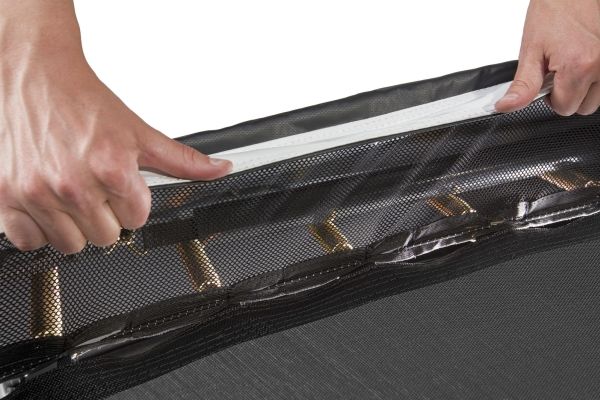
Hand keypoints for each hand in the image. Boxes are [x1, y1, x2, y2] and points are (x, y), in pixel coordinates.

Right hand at [0, 1, 231, 253]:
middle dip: (105, 214)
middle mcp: (73, 184)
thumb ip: (182, 159)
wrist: (37, 75)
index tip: (120, 186)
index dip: (131, 202)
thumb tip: (220, 170)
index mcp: (112, 169)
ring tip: (70, 192)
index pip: (137, 219)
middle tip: (95, 187)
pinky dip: (37, 227)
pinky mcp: (5, 197)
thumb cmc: (84, 102)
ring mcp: (36, 193)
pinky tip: (45, 201)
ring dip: (74, 224)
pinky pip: (29, 241)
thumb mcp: (139, 132)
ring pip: (71, 244)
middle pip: (106, 236)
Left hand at [496, 0, 599, 114]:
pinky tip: (583, 61)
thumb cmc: (552, 12)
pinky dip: (594, 78)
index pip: (564, 108)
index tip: (547, 80)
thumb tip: (506, 107)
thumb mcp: (531, 51)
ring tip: (572, 64)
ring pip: (597, 98)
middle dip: (567, 94)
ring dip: (583, 88)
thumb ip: (522, 85)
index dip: (550, 98)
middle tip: (558, 71)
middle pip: (583, 107)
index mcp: (579, 66)